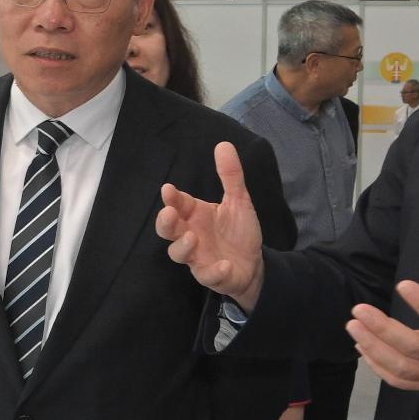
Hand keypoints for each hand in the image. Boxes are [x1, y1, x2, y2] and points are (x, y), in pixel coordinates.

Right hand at [153, 140, 265, 306]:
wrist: (253, 264)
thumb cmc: (238, 231)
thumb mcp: (239, 201)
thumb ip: (230, 176)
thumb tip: (224, 144)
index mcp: (195, 215)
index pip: (178, 204)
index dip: (171, 198)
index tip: (168, 190)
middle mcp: (191, 235)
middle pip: (168, 230)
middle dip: (165, 223)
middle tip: (169, 214)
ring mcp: (198, 257)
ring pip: (179, 255)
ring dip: (182, 247)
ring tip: (192, 238)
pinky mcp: (211, 276)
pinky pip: (206, 276)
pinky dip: (213, 271)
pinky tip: (224, 264)